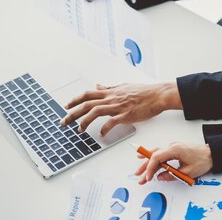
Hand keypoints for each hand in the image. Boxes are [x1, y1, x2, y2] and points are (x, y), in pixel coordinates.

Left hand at [60, 82, 182, 135]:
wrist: (158, 95)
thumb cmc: (143, 92)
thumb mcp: (123, 86)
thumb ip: (109, 88)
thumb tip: (98, 86)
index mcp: (110, 92)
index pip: (87, 94)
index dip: (75, 100)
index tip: (66, 106)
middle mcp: (111, 98)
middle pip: (86, 104)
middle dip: (72, 113)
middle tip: (63, 122)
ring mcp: (118, 106)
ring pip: (95, 112)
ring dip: (84, 121)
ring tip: (78, 130)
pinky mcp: (126, 115)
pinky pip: (111, 122)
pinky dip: (104, 129)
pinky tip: (101, 134)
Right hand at [135, 143, 212, 183]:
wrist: (212, 154)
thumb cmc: (203, 160)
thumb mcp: (188, 172)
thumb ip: (172, 175)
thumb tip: (161, 177)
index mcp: (175, 150)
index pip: (157, 157)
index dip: (150, 168)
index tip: (148, 177)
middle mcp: (173, 146)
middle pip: (154, 155)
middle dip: (145, 165)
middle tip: (139, 174)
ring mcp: (174, 147)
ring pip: (157, 153)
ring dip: (149, 162)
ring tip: (141, 170)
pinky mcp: (175, 149)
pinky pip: (162, 153)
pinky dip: (155, 159)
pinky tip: (149, 162)